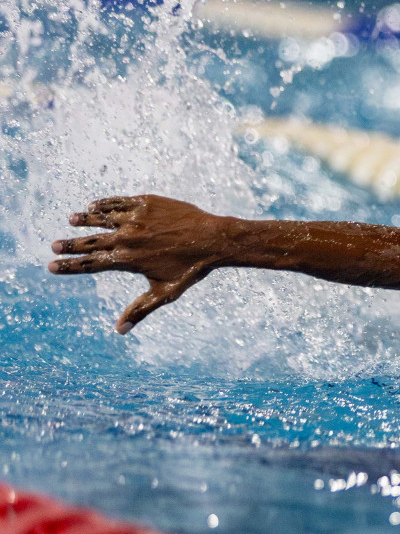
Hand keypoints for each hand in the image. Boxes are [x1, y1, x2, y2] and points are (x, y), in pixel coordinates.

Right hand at [49, 195, 230, 332]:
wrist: (214, 239)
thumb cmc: (191, 269)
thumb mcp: (165, 293)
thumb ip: (140, 310)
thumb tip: (119, 331)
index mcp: (127, 260)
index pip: (90, 264)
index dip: (69, 266)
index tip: (51, 266)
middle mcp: (127, 238)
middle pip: (91, 241)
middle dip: (70, 244)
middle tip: (54, 245)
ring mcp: (136, 218)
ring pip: (102, 217)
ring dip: (85, 219)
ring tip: (72, 220)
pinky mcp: (147, 203)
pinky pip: (119, 202)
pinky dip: (105, 204)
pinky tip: (95, 205)